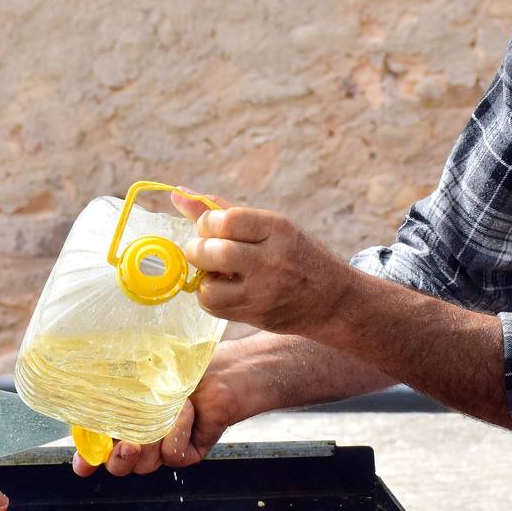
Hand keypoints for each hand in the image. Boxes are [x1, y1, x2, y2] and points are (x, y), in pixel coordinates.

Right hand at [72, 342, 247, 476]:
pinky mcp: (187, 453)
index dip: (87, 457)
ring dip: (154, 437)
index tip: (83, 464)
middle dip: (118, 458)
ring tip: (168, 409)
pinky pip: (173, 456)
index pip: (96, 445)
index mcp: (122, 419)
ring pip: (145, 464)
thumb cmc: (180, 363)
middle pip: (118, 465)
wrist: (224, 368)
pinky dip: (178, 432)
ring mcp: (163, 448)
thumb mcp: (138, 369)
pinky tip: (188, 410)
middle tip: (128, 444)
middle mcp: (140, 438)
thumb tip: (84, 396)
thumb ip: (110, 384)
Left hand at [180, 198, 354, 336]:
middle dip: (198, 250)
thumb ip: (224, 211)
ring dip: (203, 278)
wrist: (333, 300)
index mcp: (278, 229)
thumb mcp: (271, 227)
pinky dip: (211, 296)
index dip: (206, 223)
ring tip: (217, 273)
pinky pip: (214, 307)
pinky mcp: (257, 315)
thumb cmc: (297, 255)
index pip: (225, 220)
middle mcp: (272, 260)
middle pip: (213, 252)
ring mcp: (265, 292)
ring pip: (207, 286)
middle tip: (204, 251)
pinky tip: (226, 288)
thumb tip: (177, 195)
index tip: (211, 228)